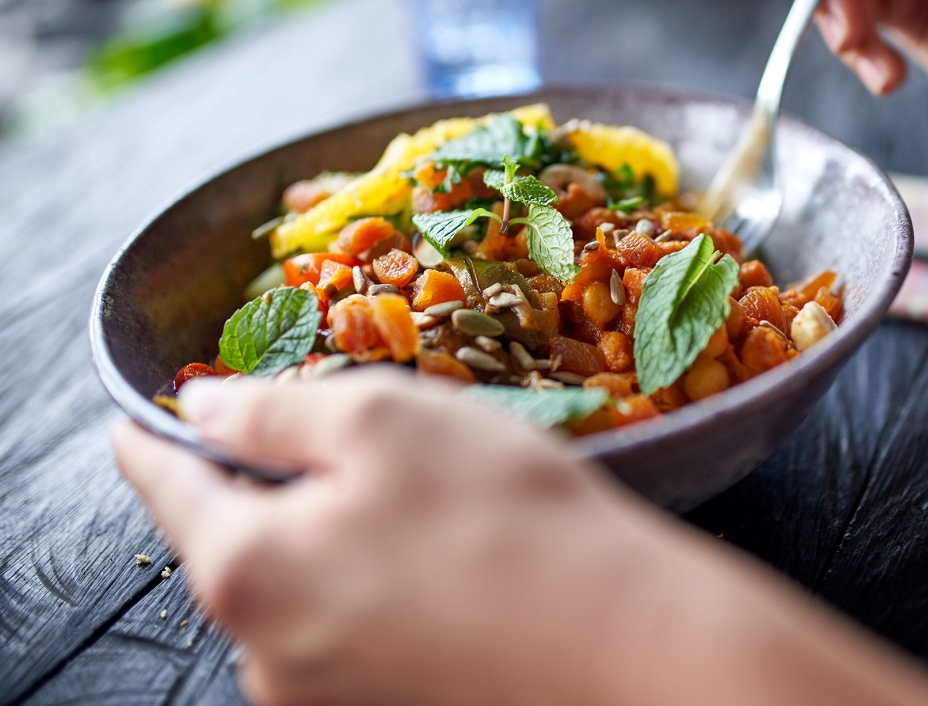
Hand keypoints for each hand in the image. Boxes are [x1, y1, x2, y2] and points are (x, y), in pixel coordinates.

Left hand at [114, 369, 927, 705]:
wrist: (629, 650)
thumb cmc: (509, 520)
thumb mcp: (387, 422)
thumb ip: (276, 411)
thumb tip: (204, 408)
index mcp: (247, 568)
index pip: (166, 485)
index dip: (155, 434)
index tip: (140, 412)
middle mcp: (264, 655)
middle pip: (239, 542)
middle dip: (273, 486)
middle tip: (349, 443)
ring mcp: (323, 699)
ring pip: (302, 592)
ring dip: (337, 541)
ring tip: (425, 508)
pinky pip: (352, 634)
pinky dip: (378, 591)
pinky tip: (449, 566)